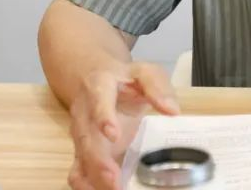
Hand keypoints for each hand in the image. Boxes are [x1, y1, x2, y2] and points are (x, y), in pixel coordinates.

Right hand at [68, 63, 179, 189]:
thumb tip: (172, 110)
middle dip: (98, 161)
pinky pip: (78, 170)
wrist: (97, 79)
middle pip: (86, 137)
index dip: (104, 117)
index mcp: (100, 87)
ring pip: (80, 157)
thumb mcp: (145, 73)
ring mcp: (81, 134)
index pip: (99, 100)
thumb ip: (158, 88)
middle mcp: (84, 112)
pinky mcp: (82, 151)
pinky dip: (86, 185)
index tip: (113, 135)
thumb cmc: (125, 79)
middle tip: (114, 180)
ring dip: (93, 178)